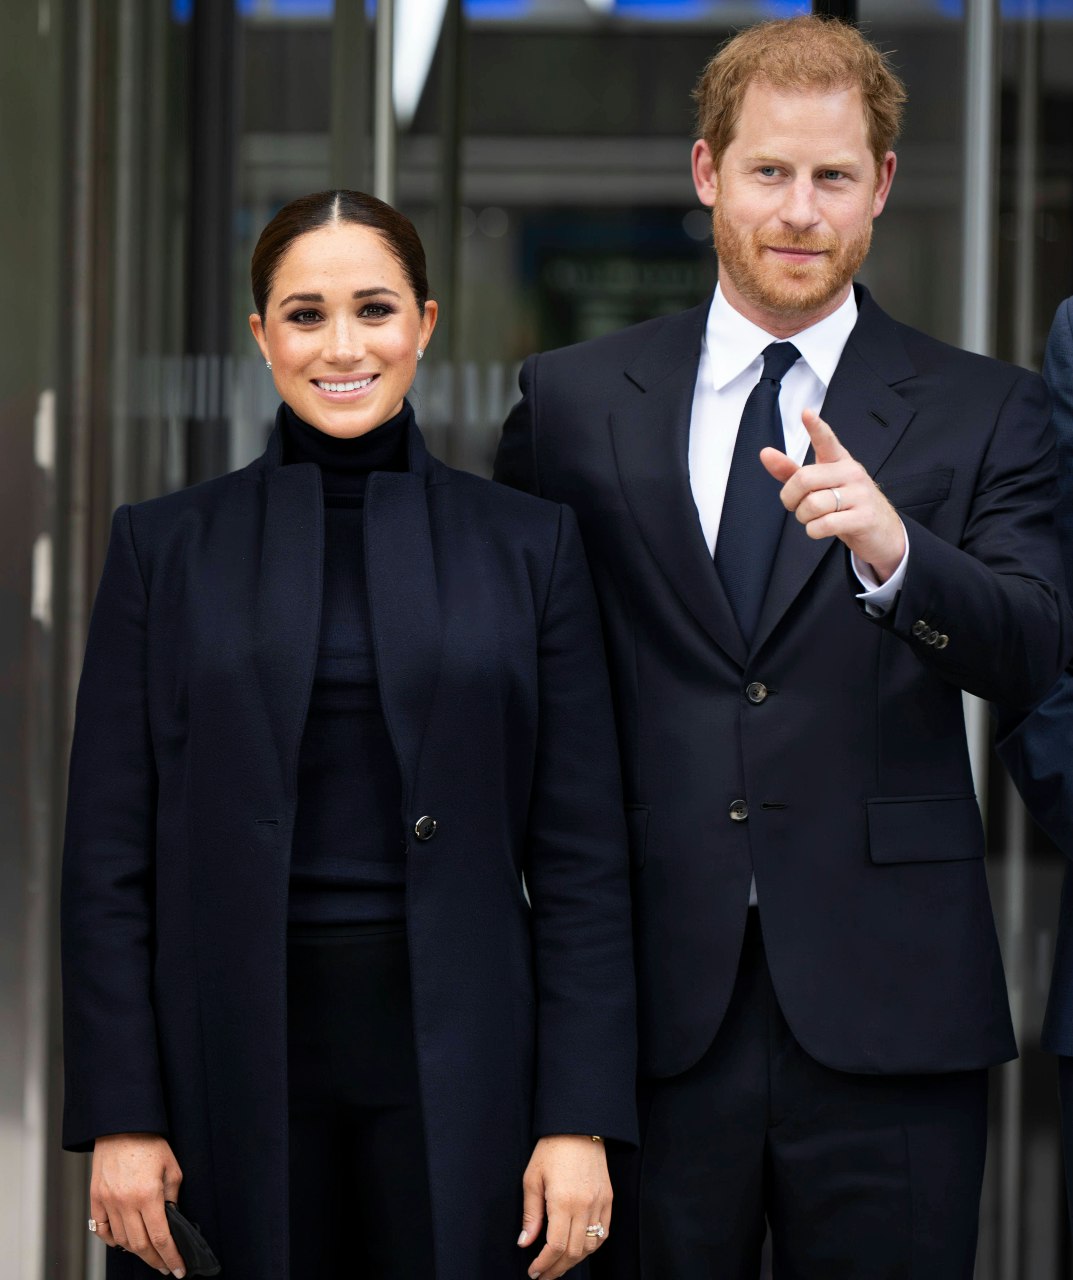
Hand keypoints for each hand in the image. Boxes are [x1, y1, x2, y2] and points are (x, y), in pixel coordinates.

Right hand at [90, 1133, 185, 1276]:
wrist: (121, 1125)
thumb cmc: (149, 1142)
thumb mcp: (171, 1166)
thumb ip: (173, 1195)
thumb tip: (172, 1218)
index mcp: (148, 1195)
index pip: (161, 1237)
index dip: (171, 1257)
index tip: (178, 1270)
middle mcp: (126, 1203)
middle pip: (141, 1245)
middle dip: (156, 1260)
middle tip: (165, 1267)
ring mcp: (108, 1202)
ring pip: (121, 1241)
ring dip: (136, 1251)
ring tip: (149, 1252)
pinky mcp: (95, 1199)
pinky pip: (102, 1230)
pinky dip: (113, 1240)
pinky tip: (123, 1242)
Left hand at [518, 1135, 611, 1278]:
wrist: (579, 1126)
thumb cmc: (552, 1148)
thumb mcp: (532, 1178)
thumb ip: (530, 1214)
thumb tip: (525, 1243)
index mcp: (563, 1201)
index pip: (556, 1247)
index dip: (544, 1265)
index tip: (533, 1272)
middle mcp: (585, 1205)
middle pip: (574, 1252)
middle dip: (556, 1269)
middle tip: (543, 1275)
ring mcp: (600, 1202)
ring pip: (590, 1246)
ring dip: (574, 1261)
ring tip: (558, 1265)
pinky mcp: (608, 1198)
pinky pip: (604, 1232)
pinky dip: (591, 1247)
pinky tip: (578, 1249)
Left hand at [761, 408, 904, 582]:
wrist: (881, 531)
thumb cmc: (844, 504)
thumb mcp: (819, 486)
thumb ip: (791, 472)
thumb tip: (765, 453)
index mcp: (839, 461)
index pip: (826, 440)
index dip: (816, 428)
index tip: (806, 413)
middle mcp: (851, 473)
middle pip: (805, 479)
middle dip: (790, 498)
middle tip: (794, 505)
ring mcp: (860, 495)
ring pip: (812, 505)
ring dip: (803, 518)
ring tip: (812, 518)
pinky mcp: (864, 517)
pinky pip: (824, 524)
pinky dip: (813, 530)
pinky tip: (820, 529)